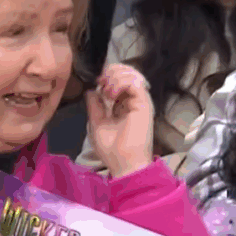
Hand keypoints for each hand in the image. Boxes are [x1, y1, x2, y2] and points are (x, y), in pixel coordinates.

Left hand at [85, 63, 154, 177]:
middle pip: (127, 72)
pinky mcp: (144, 103)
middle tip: (102, 83)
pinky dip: (121, 83)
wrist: (124, 163)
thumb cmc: (111, 148)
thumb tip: (91, 90)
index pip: (119, 80)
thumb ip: (95, 106)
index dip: (108, 75)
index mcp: (122, 105)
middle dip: (112, 72)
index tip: (98, 82)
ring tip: (108, 91)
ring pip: (132, 74)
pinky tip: (112, 94)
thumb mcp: (96, 123)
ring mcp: (139, 101)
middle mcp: (132, 100)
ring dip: (116, 77)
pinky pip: (135, 82)